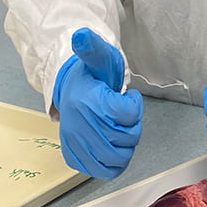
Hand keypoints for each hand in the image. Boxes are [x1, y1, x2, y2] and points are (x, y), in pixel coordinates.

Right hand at [52, 27, 142, 178]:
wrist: (72, 90)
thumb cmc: (94, 75)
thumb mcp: (100, 57)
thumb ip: (94, 47)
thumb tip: (81, 35)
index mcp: (88, 100)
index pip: (128, 113)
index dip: (134, 106)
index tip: (127, 97)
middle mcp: (79, 124)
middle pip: (125, 138)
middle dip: (132, 126)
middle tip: (123, 115)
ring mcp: (76, 144)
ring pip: (118, 157)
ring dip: (125, 145)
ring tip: (118, 129)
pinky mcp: (75, 157)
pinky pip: (104, 171)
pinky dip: (114, 163)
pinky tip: (112, 146)